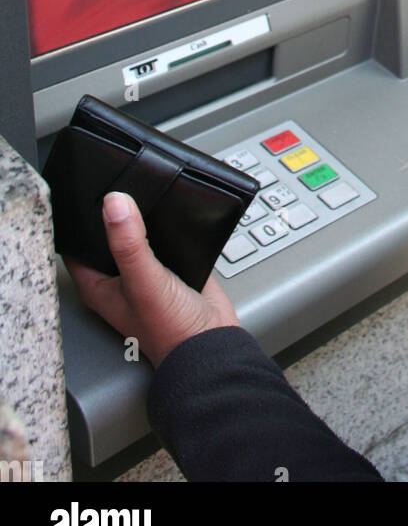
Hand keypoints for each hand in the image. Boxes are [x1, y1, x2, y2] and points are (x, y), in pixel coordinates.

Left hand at [64, 191, 241, 367]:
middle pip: (107, 231)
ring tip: (148, 189)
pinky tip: (174, 208)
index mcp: (97, 283)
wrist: (213, 343)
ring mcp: (145, 269)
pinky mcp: (172, 263)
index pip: (76, 241)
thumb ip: (128, 244)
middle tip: (121, 181)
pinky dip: (169, 220)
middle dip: (113, 210)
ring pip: (137, 231)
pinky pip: (165, 233)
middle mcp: (118, 275)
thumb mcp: (144, 282)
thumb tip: (114, 203)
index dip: (78, 215)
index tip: (88, 187)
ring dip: (142, 213)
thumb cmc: (170, 330)